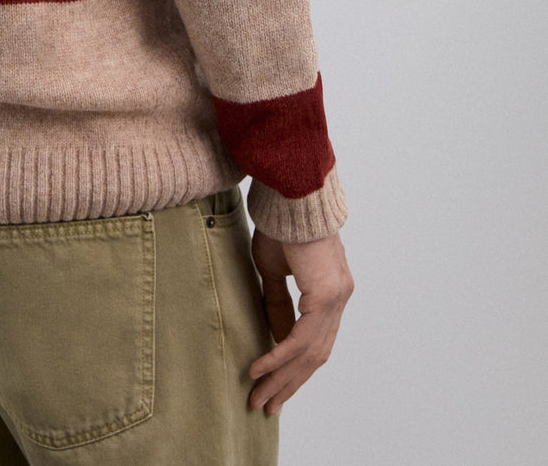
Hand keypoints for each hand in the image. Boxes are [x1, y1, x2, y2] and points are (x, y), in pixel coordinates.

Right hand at [247, 227, 353, 415]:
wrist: (290, 194)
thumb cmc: (281, 224)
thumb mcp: (275, 269)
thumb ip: (279, 303)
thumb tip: (278, 337)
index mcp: (331, 291)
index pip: (316, 340)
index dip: (296, 367)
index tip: (275, 386)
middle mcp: (340, 298)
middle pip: (316, 355)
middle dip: (289, 383)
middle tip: (267, 405)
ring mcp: (336, 298)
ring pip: (309, 352)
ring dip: (282, 378)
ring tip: (260, 397)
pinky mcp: (325, 295)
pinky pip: (301, 337)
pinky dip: (279, 355)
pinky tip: (260, 369)